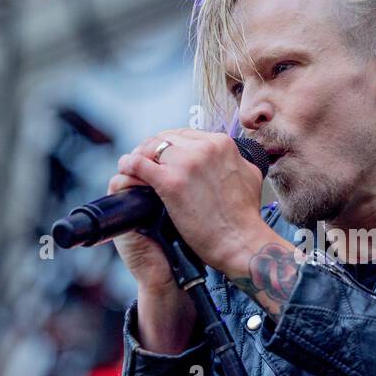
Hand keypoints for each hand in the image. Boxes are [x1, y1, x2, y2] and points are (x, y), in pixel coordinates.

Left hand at [116, 129, 271, 275]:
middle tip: (148, 163)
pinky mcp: (171, 182)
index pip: (185, 134)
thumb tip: (227, 158)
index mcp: (222, 144)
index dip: (172, 146)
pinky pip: (138, 164)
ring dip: (140, 156)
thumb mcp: (249, 175)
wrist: (241, 241)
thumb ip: (234, 161)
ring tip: (134, 168)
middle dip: (154, 150)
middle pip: (166, 138)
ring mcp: (187, 163)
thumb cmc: (245, 216)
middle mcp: (204, 148)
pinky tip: (126, 170)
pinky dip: (129, 165)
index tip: (166, 157)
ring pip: (150, 148)